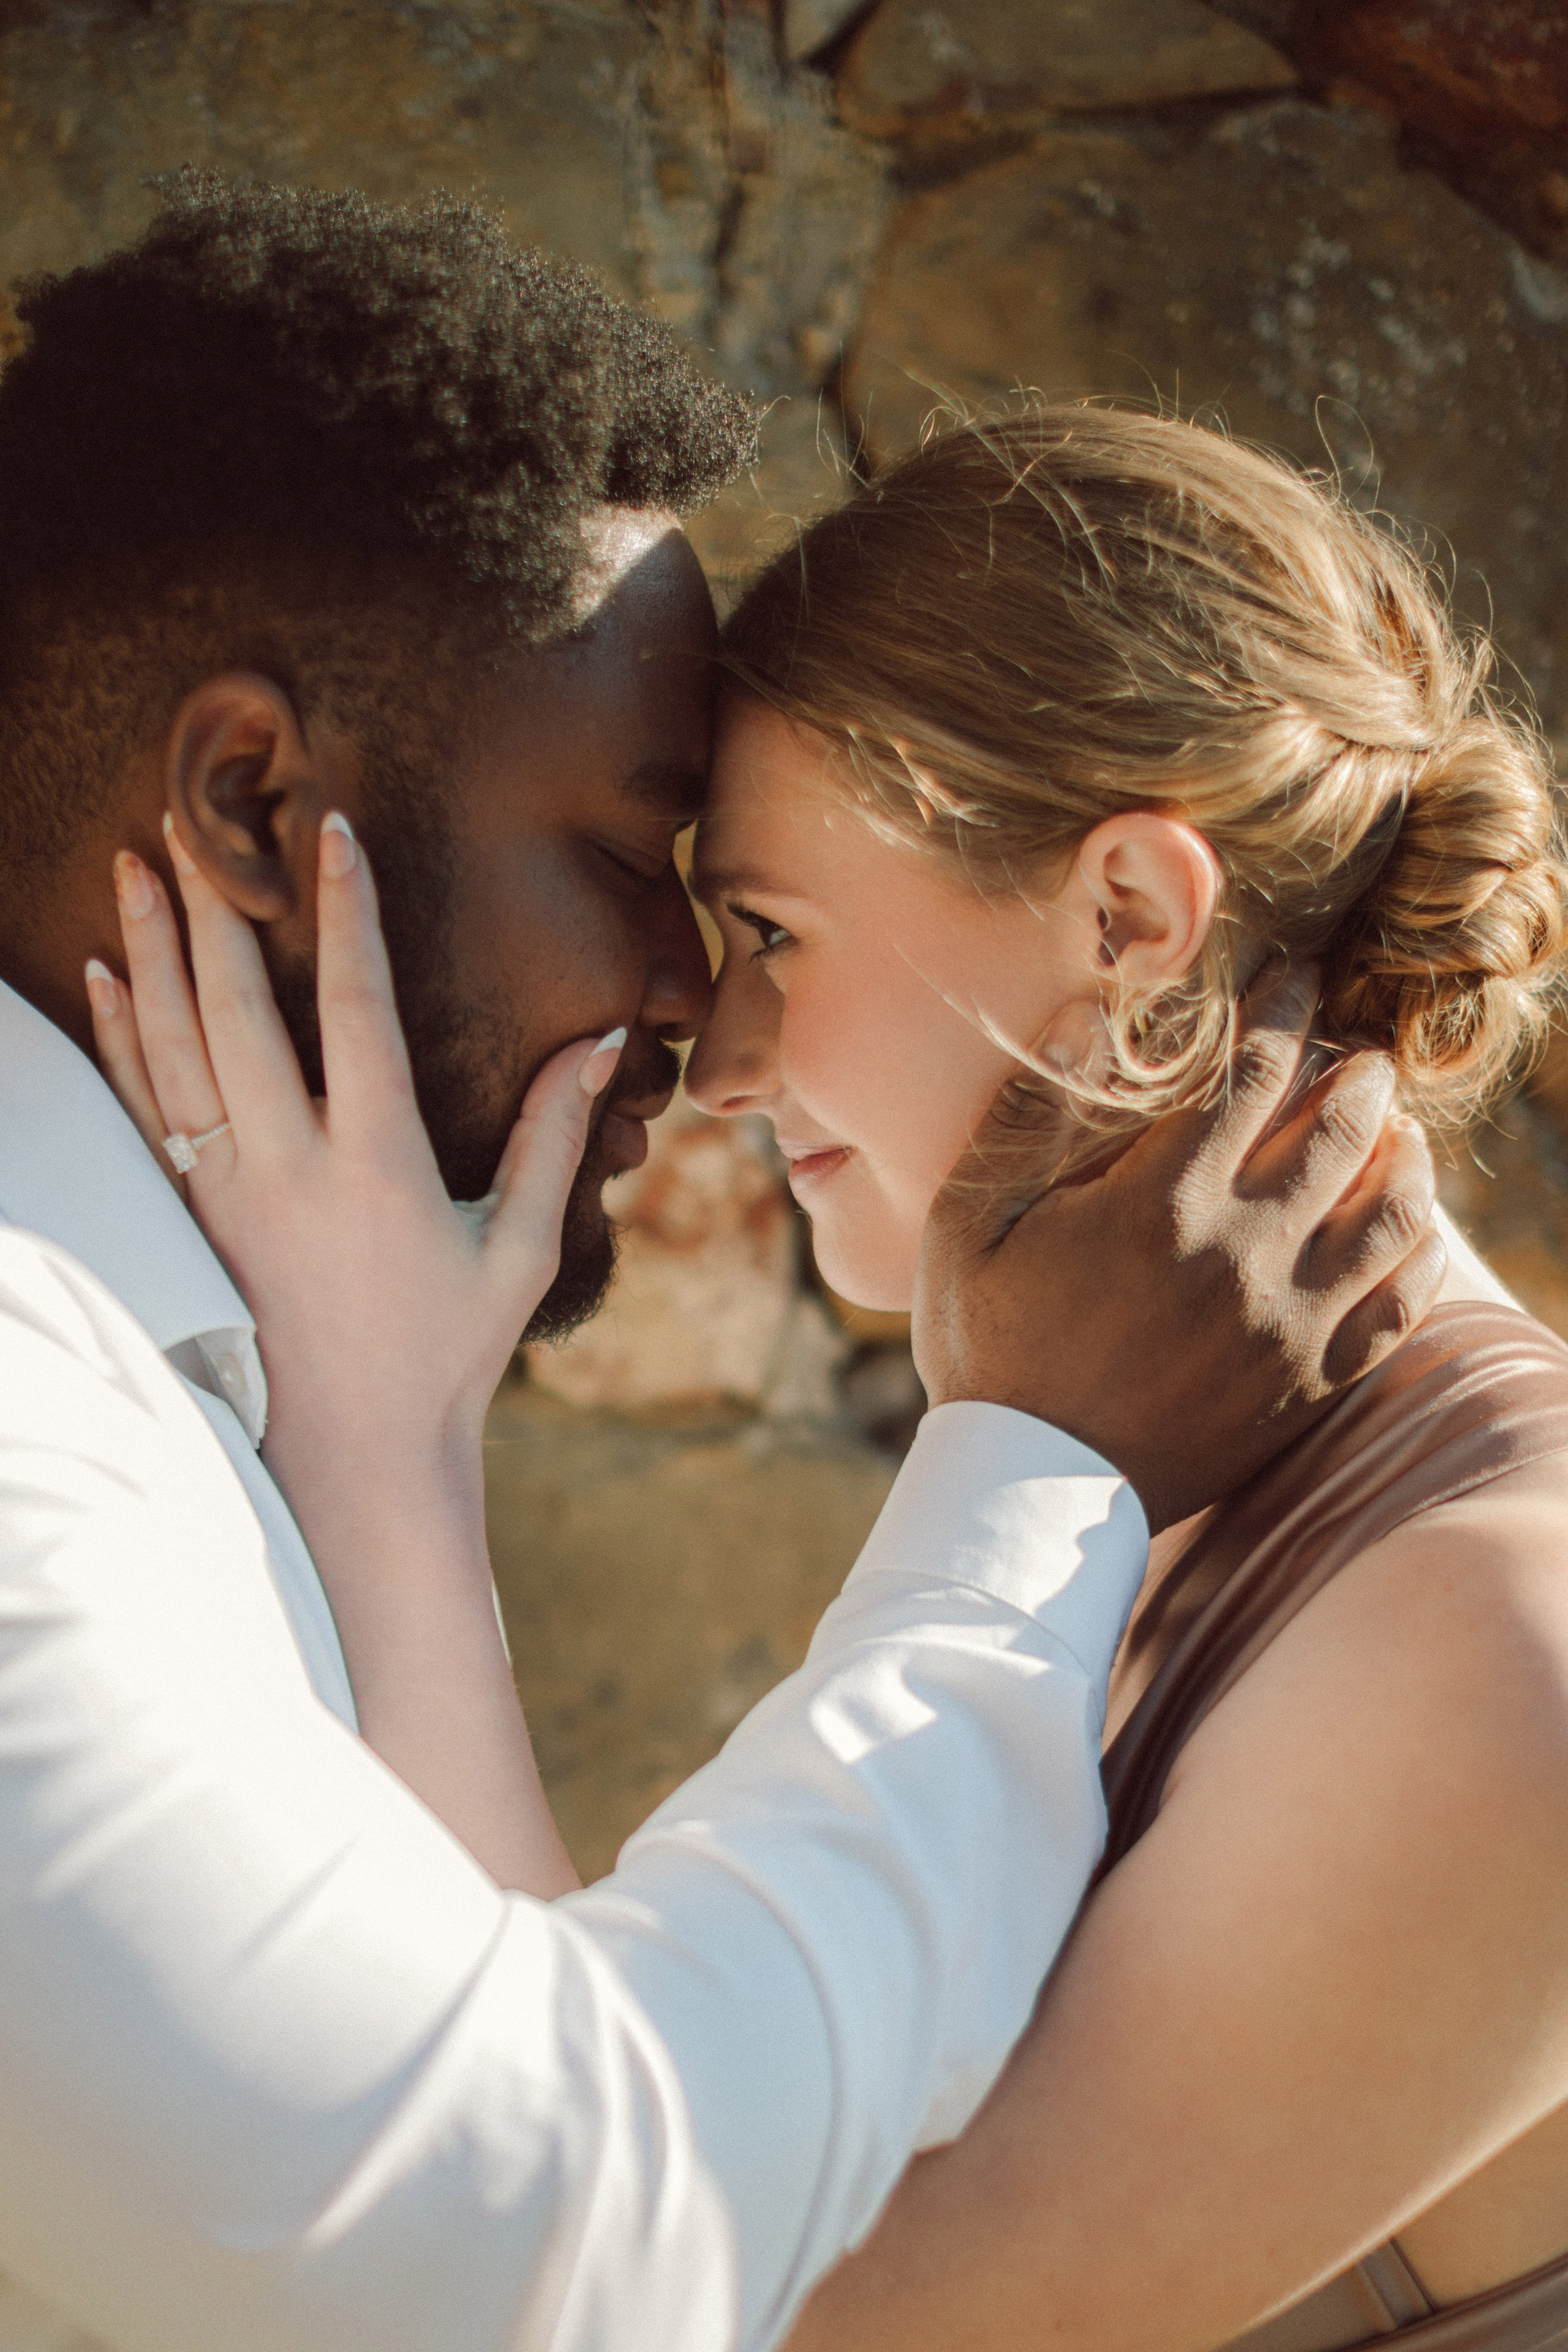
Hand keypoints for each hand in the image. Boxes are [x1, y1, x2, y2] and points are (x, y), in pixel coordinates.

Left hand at [90, 813, 620, 1481]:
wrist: (353, 1460)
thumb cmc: (448, 1355)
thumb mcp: (520, 1248)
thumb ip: (553, 1137)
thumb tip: (600, 1041)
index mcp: (378, 1167)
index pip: (356, 1011)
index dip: (346, 915)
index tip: (333, 832)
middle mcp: (290, 1172)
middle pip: (238, 1013)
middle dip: (216, 909)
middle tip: (195, 819)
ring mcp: (226, 1198)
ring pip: (174, 1052)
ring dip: (153, 952)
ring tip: (137, 864)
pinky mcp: (189, 1224)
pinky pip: (142, 1114)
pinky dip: (119, 1041)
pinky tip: (103, 975)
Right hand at [914, 965, 1444, 1532]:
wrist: (1029, 1493)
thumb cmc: (989, 1349)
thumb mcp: (969, 1222)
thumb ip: (1028, 1115)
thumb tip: (1087, 1015)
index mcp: (1164, 1200)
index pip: (1257, 1072)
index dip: (1286, 1010)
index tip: (1298, 977)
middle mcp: (1244, 1254)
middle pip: (1340, 1131)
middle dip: (1358, 1074)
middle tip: (1360, 1052)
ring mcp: (1288, 1324)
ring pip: (1387, 1214)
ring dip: (1404, 1155)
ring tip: (1399, 1128)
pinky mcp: (1308, 1385)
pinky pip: (1398, 1309)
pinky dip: (1419, 1256)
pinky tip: (1414, 1230)